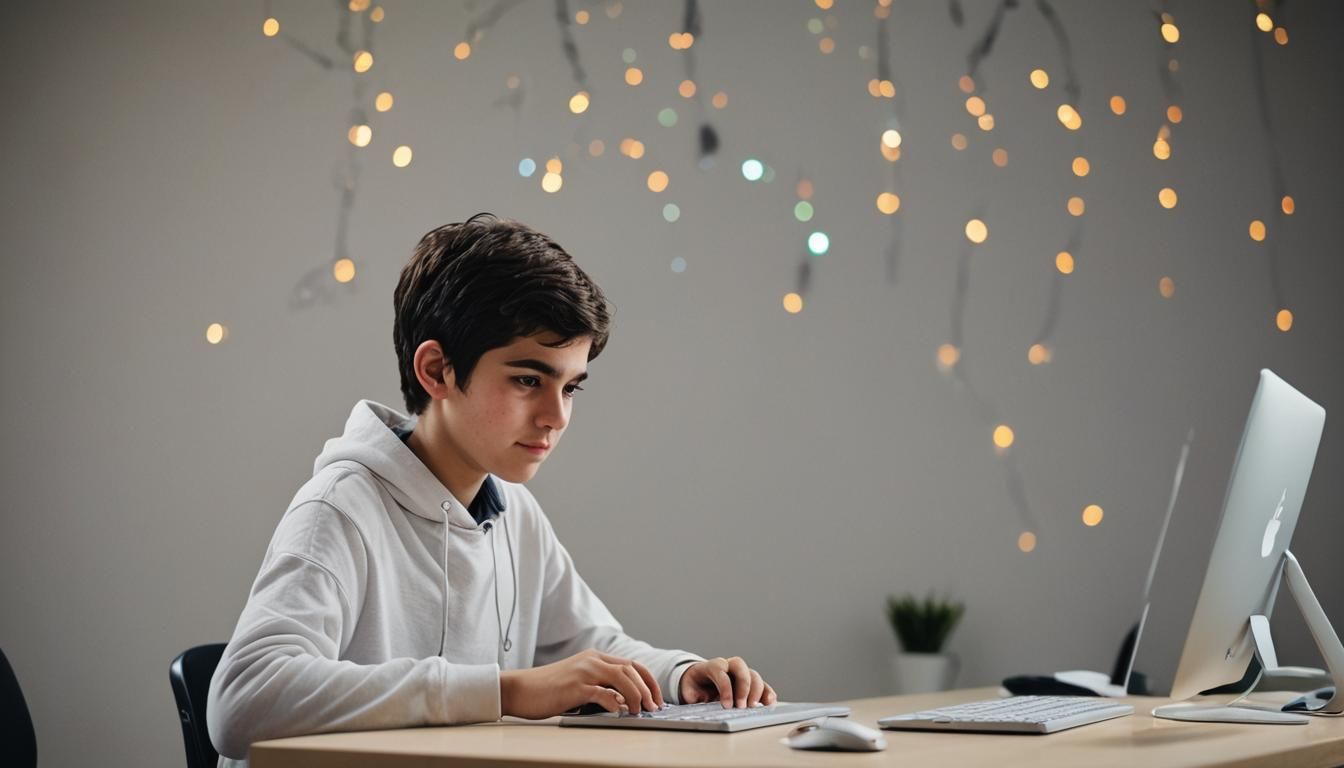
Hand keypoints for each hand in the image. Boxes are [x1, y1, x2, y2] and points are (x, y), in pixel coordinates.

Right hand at [499, 649, 663, 718]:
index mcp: (595, 658)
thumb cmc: (548, 690)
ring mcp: (583, 672)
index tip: (656, 697)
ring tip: (640, 711)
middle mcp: (592, 660)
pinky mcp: (574, 687)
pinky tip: (619, 712)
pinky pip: (602, 692)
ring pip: (622, 677)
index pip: (631, 664)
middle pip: (631, 669)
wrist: (520, 689)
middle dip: (647, 689)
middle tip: (654, 707)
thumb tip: (624, 702)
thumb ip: (600, 687)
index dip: (648, 680)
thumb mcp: (579, 683)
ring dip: (636, 695)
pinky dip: (614, 702)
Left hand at [679, 657, 776, 707]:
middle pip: (741, 669)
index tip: (726, 706)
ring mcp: (741, 673)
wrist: (699, 682)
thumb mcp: (689, 691)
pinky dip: (767, 693)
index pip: (721, 672)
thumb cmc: (695, 687)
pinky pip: (762, 685)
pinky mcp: (750, 683)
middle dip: (743, 688)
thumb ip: (694, 695)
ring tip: (753, 708)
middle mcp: (729, 666)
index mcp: (712, 666)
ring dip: (756, 691)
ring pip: (753, 675)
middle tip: (742, 707)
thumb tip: (701, 702)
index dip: (725, 689)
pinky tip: (769, 703)